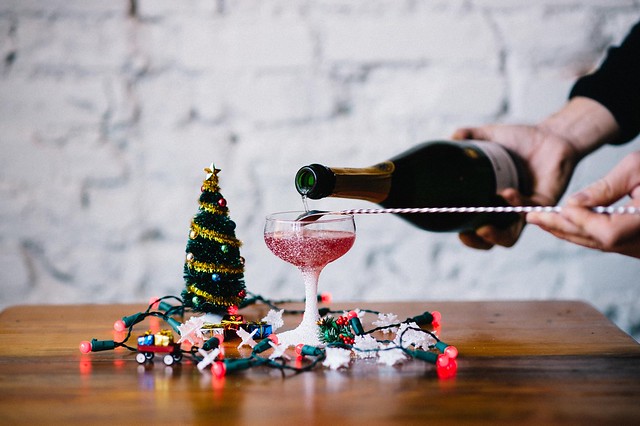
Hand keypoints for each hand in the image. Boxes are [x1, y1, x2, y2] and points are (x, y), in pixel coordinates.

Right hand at [451, 124, 579, 248]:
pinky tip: (506, 192)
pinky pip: (529, 209)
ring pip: (512, 235)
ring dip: (496, 235)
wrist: (554, 134)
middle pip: (493, 239)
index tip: (456, 230)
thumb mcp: (491, 136)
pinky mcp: (545, 203)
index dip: (468, 237)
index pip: (478, 230)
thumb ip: (470, 135)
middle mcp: (509, 211)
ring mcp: (526, 209)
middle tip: (468, 233)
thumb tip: (451, 138)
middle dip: (479, 242)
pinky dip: (516, 203)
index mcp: (493, 201)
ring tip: (483, 227)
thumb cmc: (522, 140)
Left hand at [527, 151, 639, 257]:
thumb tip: (572, 205)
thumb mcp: (637, 168)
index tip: (560, 207)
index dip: (580, 221)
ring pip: (598, 243)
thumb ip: (605, 188)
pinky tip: (562, 223)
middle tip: (531, 217)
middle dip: (561, 228)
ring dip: (567, 231)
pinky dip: (582, 231)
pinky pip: (605, 241)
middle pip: (595, 241)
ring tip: (539, 220)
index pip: (605, 233)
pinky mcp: (637, 244)